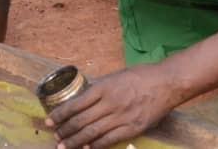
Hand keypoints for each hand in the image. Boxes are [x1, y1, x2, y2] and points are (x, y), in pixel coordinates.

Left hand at [46, 65, 181, 148]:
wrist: (167, 83)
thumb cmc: (141, 76)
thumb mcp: (116, 76)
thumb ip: (100, 88)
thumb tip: (82, 99)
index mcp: (104, 87)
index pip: (76, 104)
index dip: (60, 114)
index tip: (50, 121)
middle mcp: (111, 103)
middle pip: (81, 121)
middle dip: (65, 131)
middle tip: (55, 136)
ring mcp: (122, 117)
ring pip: (92, 133)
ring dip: (76, 142)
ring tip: (64, 146)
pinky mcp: (133, 128)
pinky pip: (109, 140)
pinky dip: (96, 146)